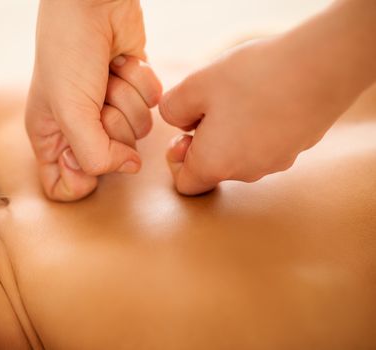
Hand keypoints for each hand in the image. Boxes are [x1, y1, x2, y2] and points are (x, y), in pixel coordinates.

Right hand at [26, 0, 160, 200]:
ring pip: (137, 132)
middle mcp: (80, 129)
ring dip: (128, 98)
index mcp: (51, 137)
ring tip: (108, 75)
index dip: (79, 179)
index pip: (64, 186)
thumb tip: (131, 167)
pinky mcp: (134, 92)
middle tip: (96, 97)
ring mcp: (109, 110)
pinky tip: (123, 64)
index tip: (81, 155)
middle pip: (111, 160)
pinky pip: (152, 106)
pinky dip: (142, 83)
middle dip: (110, 123)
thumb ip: (95, 155)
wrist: (92, 4)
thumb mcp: (69, 111)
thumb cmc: (68, 53)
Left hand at [160, 37, 362, 194]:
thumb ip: (171, 109)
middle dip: (203, 141)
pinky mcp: (296, 147)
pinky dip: (256, 128)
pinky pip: (265, 144)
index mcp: (215, 165)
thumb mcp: (195, 86)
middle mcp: (246, 173)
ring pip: (240, 155)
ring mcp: (276, 162)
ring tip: (239, 97)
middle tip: (211, 107)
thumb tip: (175, 121)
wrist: (321, 67)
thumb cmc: (253, 78)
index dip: (176, 162)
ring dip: (230, 133)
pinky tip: (264, 97)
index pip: (185, 186)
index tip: (186, 133)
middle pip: (213, 168)